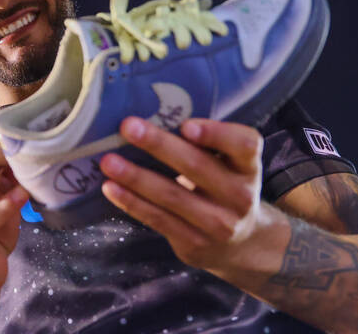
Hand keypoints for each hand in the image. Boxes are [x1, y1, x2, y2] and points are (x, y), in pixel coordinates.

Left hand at [99, 117, 263, 272]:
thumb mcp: (229, 164)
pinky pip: (158, 219)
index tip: (185, 125)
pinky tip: (111, 187)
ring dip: (136, 177)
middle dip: (159, 145)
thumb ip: (205, 143)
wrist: (240, 244)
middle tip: (128, 126)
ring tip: (109, 161)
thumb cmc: (223, 185)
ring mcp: (218, 224)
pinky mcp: (194, 243)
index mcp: (248, 166)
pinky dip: (132, 202)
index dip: (216, 134)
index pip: (244, 145)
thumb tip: (151, 114)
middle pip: (198, 166)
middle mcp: (240, 196)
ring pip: (172, 196)